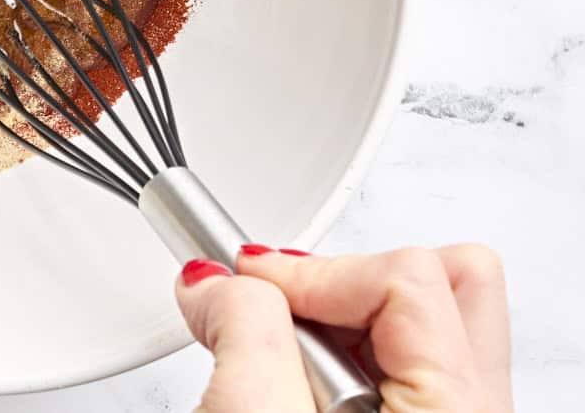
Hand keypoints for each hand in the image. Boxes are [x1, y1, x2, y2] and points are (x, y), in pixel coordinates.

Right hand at [174, 244, 511, 411]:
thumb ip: (241, 329)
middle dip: (347, 277)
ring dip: (337, 320)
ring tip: (282, 365)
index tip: (243, 282)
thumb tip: (214, 281)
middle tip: (285, 306)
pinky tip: (293, 388)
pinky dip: (339, 355)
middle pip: (445, 277)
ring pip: (421, 317)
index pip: (404, 273)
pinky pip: (400, 361)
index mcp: (457, 409)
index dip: (311, 271)